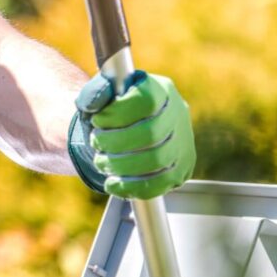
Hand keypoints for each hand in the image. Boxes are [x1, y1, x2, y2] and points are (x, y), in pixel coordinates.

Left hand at [69, 71, 195, 198]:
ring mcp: (183, 143)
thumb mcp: (102, 97)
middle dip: (114, 142)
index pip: (146, 100)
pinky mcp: (182, 169)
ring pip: (157, 160)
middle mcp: (178, 114)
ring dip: (120, 165)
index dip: (118, 113)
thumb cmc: (112, 112)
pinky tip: (113, 183)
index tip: (98, 121)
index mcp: (160, 90)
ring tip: (102, 161)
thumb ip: (94, 93)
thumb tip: (92, 104)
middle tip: (97, 142)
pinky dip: (132, 187)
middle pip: (151, 134)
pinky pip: (161, 183)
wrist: (127, 131)